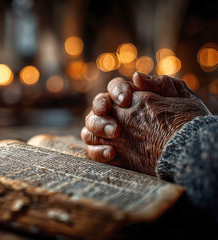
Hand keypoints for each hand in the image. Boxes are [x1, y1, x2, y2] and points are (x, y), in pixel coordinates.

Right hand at [81, 72, 210, 174]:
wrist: (185, 149)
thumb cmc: (182, 121)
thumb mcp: (179, 97)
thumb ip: (161, 84)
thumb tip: (137, 76)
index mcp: (128, 96)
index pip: (114, 86)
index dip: (117, 91)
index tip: (126, 100)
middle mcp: (114, 112)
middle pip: (97, 106)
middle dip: (102, 111)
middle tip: (116, 119)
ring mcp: (106, 132)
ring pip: (89, 126)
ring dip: (98, 128)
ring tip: (115, 135)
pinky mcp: (105, 150)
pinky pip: (92, 149)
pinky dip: (98, 150)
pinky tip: (112, 152)